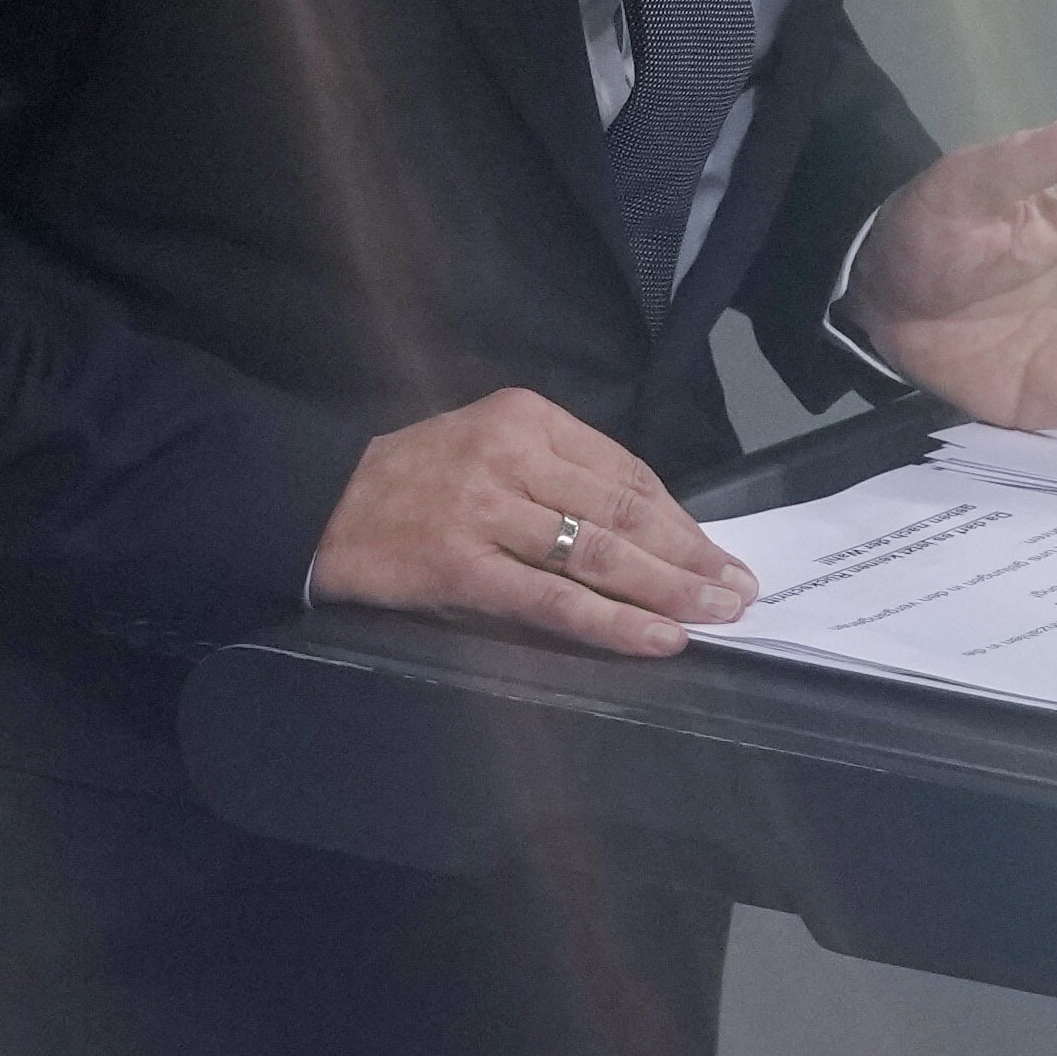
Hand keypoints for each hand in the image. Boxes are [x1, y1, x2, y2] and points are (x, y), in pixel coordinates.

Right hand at [310, 387, 755, 655]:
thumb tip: (649, 535)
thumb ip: (558, 480)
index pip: (627, 471)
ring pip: (600, 553)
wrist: (315, 505)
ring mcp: (485, 508)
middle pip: (625, 511)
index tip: (720, 552)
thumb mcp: (489, 450)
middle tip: (740, 590)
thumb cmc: (413, 482)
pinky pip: (554, 599)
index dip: (682, 519)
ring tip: (717, 615)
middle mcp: (512, 454)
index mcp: (528, 418)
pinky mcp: (460, 564)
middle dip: (692, 556)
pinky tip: (657, 638)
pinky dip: (614, 621)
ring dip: (670, 590)